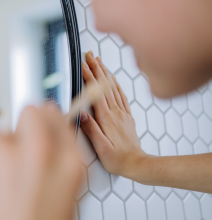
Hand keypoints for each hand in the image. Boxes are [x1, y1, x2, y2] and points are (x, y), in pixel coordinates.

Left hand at [0, 105, 83, 219]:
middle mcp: (36, 151)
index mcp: (68, 164)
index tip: (37, 126)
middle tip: (11, 163)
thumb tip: (48, 144)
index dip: (44, 121)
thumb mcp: (65, 207)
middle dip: (19, 134)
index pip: (53, 115)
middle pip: (25, 115)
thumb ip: (58, 168)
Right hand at [80, 51, 147, 176]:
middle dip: (96, 68)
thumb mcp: (101, 148)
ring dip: (105, 72)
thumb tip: (81, 114)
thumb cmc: (117, 159)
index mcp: (107, 119)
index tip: (81, 64)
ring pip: (112, 88)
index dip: (88, 77)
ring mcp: (122, 114)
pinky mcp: (126, 117)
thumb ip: (91, 129)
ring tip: (98, 61)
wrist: (137, 164)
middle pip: (104, 86)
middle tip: (89, 55)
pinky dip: (115, 84)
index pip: (95, 93)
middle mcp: (115, 113)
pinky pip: (121, 96)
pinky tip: (112, 79)